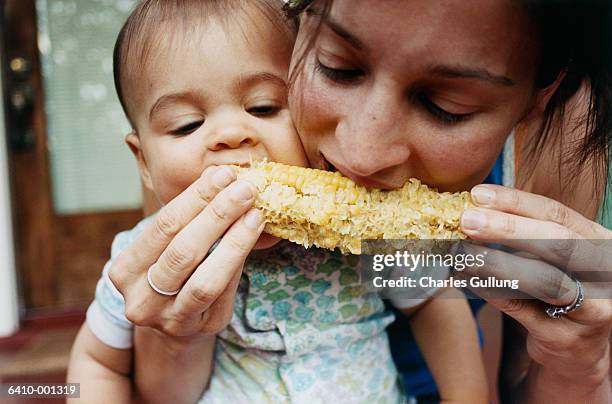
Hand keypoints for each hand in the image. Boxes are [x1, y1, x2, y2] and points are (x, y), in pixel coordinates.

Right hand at [108, 165, 267, 338]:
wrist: (174, 324)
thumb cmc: (171, 271)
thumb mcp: (166, 246)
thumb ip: (188, 218)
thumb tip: (222, 178)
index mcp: (124, 271)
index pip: (162, 226)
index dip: (196, 198)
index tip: (223, 175)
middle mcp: (141, 300)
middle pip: (183, 251)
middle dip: (218, 215)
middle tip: (245, 189)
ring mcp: (171, 320)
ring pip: (206, 279)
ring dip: (234, 240)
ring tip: (255, 213)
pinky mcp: (203, 328)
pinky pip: (225, 292)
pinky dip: (240, 260)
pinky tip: (253, 236)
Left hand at [459, 185, 610, 392]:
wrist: (578, 348)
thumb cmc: (558, 288)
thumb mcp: (554, 256)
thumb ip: (525, 233)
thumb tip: (473, 209)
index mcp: (598, 241)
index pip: (556, 213)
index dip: (515, 202)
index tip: (477, 195)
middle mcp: (603, 272)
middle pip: (558, 243)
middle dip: (507, 228)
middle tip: (467, 221)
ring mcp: (591, 308)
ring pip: (544, 280)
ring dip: (496, 263)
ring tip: (461, 253)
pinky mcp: (565, 337)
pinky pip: (522, 309)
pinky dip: (490, 290)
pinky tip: (465, 278)